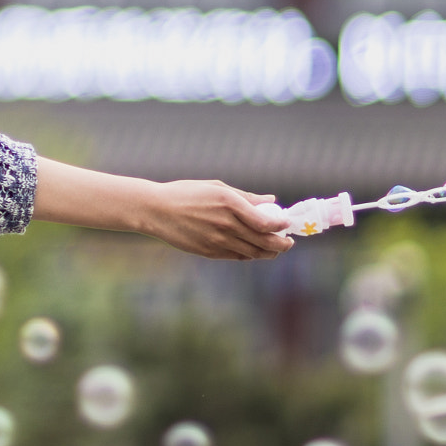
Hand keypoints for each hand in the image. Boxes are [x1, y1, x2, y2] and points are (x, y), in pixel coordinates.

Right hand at [143, 181, 293, 259]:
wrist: (156, 211)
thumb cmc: (187, 194)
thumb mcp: (217, 187)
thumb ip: (246, 196)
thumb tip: (271, 199)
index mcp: (230, 203)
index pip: (265, 221)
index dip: (281, 225)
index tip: (287, 224)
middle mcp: (226, 224)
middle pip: (264, 241)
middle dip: (282, 244)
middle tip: (289, 242)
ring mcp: (218, 241)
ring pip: (253, 253)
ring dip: (269, 252)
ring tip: (276, 248)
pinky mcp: (210, 252)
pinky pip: (237, 257)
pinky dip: (250, 255)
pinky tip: (254, 250)